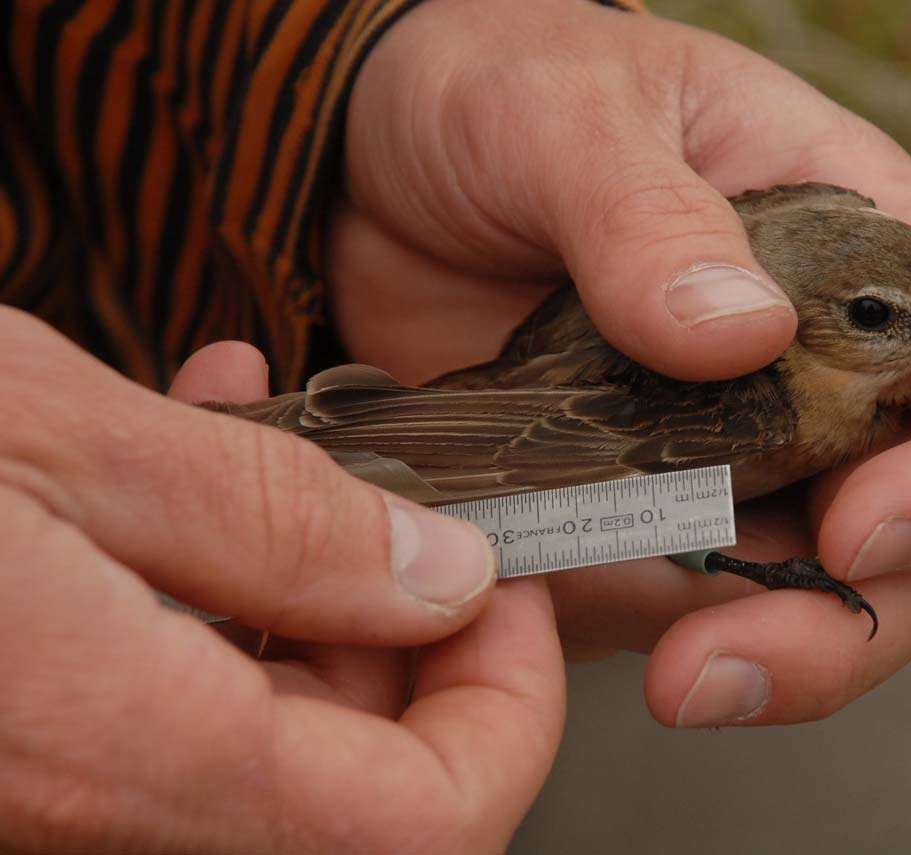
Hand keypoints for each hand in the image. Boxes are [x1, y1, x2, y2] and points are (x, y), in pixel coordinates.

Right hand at [0, 312, 563, 851]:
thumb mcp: (54, 438)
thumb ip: (266, 519)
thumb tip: (439, 576)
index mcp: (125, 748)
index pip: (423, 827)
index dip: (510, 707)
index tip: (509, 587)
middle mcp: (91, 801)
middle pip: (358, 782)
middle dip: (403, 622)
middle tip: (390, 495)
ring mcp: (50, 783)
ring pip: (264, 734)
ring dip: (296, 581)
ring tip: (254, 440)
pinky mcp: (25, 734)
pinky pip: (164, 702)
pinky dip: (203, 595)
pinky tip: (167, 475)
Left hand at [330, 0, 910, 726]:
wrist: (382, 165)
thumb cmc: (507, 87)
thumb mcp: (568, 113)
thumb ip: (645, 212)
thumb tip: (740, 335)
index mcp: (874, 255)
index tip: (865, 530)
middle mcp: (836, 376)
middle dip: (848, 629)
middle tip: (716, 668)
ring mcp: (746, 461)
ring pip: (817, 604)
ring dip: (741, 658)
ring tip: (644, 670)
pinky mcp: (651, 516)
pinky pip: (680, 610)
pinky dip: (633, 633)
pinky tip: (548, 606)